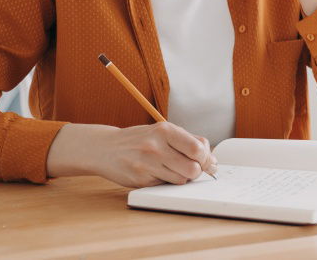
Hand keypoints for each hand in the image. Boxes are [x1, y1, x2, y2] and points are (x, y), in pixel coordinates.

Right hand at [47, 121, 217, 187]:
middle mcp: (156, 147)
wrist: (105, 148)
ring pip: (181, 180)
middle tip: (192, 168)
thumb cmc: (139, 139)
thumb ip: (187, 140)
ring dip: (182, 177)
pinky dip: (167, 182)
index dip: (207, 158)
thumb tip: (211, 156)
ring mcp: (147, 165)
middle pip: (193, 168)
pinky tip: (158, 173)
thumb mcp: (162, 131)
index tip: (209, 162)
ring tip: (173, 169)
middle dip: (197, 171)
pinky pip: (165, 186)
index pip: (197, 149)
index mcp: (165, 130)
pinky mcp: (140, 180)